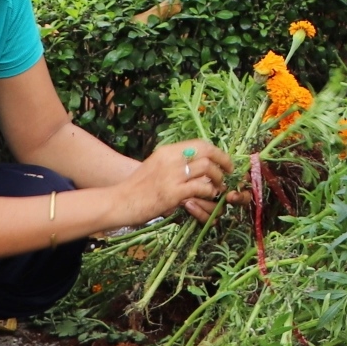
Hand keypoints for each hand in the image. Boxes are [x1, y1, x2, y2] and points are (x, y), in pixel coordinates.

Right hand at [110, 139, 228, 225]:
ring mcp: (172, 174)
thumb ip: (174, 164)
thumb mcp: (156, 167)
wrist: (118, 202)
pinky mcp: (173, 192)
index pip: (200, 143)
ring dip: (218, 179)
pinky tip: (208, 196)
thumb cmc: (137, 188)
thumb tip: (197, 165)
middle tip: (228, 173)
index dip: (216, 151)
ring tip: (218, 188)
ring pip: (208, 169)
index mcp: (167, 151)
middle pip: (208, 152)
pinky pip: (201, 187)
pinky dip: (209, 191)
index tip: (223, 161)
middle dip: (223, 161)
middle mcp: (171, 158)